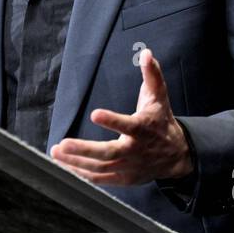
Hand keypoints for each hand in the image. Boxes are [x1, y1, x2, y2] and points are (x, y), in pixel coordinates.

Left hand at [50, 47, 193, 185]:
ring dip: (76, 162)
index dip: (112, 121)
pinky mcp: (123, 178)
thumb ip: (152, 75)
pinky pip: (100, 179)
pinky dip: (81, 175)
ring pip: (100, 168)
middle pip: (108, 153)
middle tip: (63, 143)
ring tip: (56, 152)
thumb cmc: (161, 122)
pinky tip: (65, 167)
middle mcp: (134, 150)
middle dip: (84, 150)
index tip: (95, 114)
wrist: (177, 156)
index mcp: (143, 129)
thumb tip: (146, 53)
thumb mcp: (159, 97)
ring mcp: (128, 167)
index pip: (127, 125)